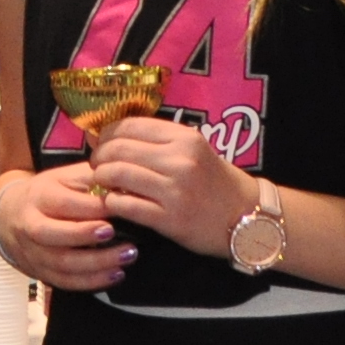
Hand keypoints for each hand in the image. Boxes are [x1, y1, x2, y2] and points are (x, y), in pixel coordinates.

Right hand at [0, 163, 127, 291]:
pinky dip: (91, 282)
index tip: (118, 207)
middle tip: (114, 233)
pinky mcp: (40, 272)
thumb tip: (126, 183)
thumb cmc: (49, 193)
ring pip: (61, 263)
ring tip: (126, 257)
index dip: (91, 207)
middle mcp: (30, 225)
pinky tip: (115, 274)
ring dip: (96, 263)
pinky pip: (65, 282)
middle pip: (53, 234)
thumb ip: (93, 179)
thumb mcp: (66, 177)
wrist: (10, 216)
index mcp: (39, 196)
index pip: (63, 203)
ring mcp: (33, 252)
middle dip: (84, 235)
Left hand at [83, 114, 259, 258]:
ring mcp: (175, 190)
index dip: (106, 134)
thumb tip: (104, 134)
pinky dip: (111, 203)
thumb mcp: (193, 151)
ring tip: (103, 185)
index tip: (100, 145)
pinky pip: (125, 205)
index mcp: (184, 138)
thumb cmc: (216, 183)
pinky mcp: (170, 219)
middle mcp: (180, 160)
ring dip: (102, 180)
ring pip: (117, 175)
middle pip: (118, 149)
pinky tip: (114, 204)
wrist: (247, 218)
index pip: (129, 125)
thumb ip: (155, 142)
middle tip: (97, 168)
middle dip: (99, 158)